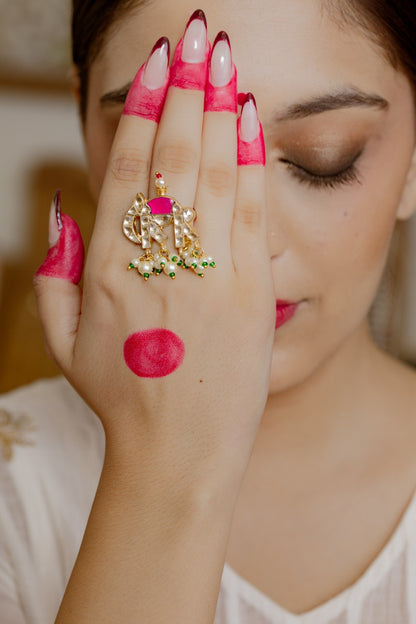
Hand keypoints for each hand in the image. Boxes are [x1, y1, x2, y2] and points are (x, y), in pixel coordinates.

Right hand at [34, 13, 274, 490]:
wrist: (178, 453)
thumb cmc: (120, 396)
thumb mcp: (63, 339)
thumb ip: (54, 270)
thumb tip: (65, 206)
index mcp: (105, 268)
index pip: (128, 168)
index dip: (142, 109)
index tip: (155, 66)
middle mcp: (155, 262)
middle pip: (172, 155)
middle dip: (184, 87)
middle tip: (193, 36)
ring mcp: (208, 276)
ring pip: (213, 172)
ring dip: (217, 107)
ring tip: (221, 59)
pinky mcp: (250, 293)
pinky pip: (251, 212)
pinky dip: (249, 159)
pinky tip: (248, 117)